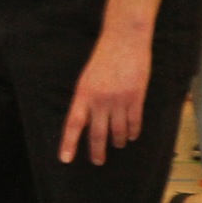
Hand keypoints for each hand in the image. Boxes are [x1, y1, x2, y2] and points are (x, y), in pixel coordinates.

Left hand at [61, 25, 152, 163]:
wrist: (124, 41)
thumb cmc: (103, 58)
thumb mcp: (87, 79)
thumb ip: (86, 99)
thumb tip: (85, 120)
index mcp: (83, 94)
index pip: (73, 124)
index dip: (68, 143)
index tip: (65, 159)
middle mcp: (99, 100)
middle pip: (97, 133)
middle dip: (97, 150)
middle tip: (98, 161)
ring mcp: (119, 100)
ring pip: (118, 130)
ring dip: (117, 140)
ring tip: (117, 145)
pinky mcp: (136, 98)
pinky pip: (134, 121)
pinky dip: (133, 131)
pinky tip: (131, 136)